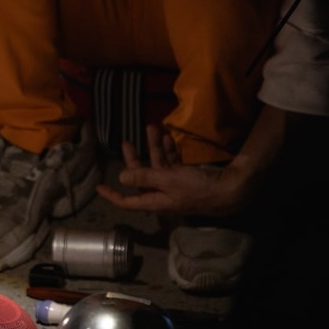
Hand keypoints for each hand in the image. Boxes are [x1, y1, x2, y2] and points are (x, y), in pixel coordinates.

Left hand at [96, 124, 247, 216]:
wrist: (229, 189)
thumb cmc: (196, 187)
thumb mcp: (168, 181)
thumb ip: (144, 177)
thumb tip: (121, 177)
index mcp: (154, 200)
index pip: (128, 201)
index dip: (112, 195)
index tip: (99, 188)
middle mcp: (162, 194)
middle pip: (141, 177)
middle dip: (134, 159)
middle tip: (126, 141)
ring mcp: (174, 185)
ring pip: (158, 166)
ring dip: (154, 148)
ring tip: (151, 128)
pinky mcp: (186, 177)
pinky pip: (172, 163)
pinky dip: (169, 150)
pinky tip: (168, 136)